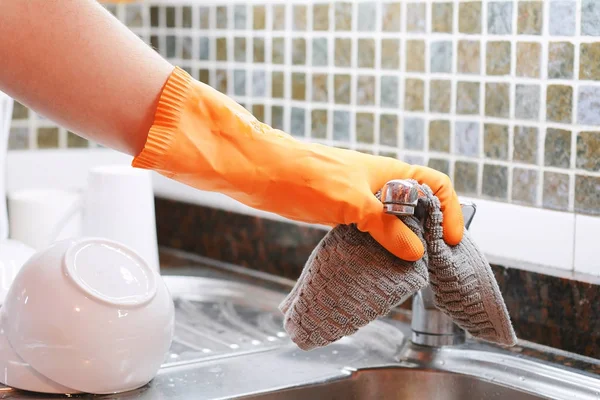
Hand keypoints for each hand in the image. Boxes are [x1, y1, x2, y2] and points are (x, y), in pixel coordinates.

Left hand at [133, 68, 463, 260]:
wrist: (261, 172)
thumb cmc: (305, 176)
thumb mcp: (351, 202)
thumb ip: (385, 226)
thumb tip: (415, 251)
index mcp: (389, 172)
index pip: (435, 185)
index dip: (449, 210)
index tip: (450, 241)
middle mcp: (379, 183)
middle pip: (417, 205)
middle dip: (429, 230)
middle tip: (430, 261)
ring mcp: (359, 197)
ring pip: (393, 219)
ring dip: (403, 241)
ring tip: (407, 268)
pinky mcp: (341, 211)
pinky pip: (371, 228)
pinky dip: (380, 244)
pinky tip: (377, 262)